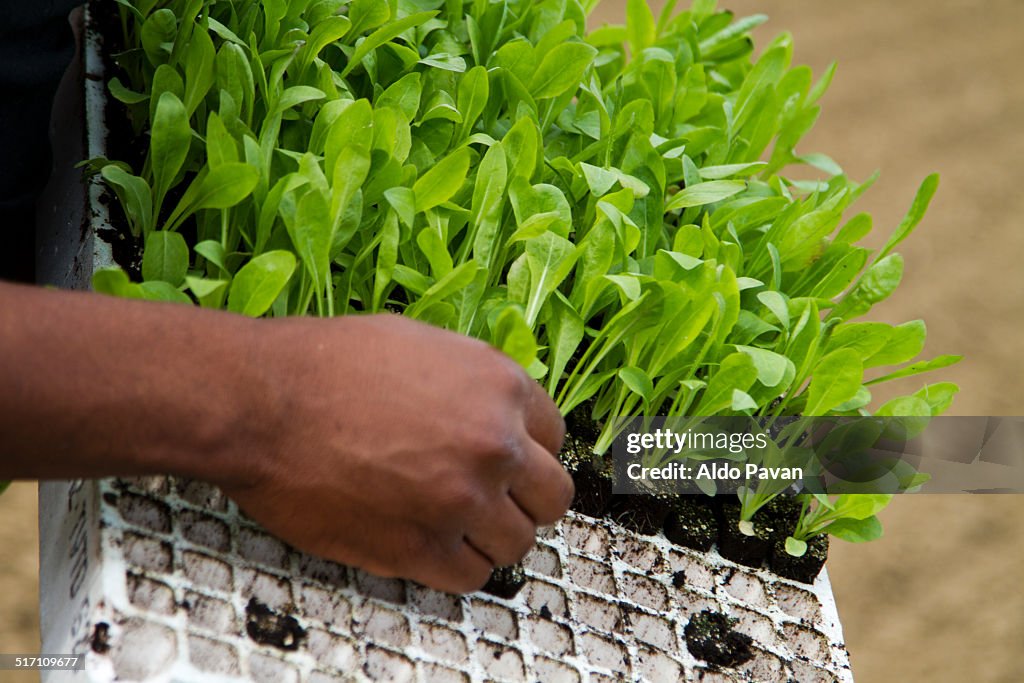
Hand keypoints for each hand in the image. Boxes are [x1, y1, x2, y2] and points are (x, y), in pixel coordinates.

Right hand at [221, 313, 571, 592]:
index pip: (554, 439)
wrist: (262, 403)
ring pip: (517, 542)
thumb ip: (474, 384)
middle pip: (551, 497)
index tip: (505, 464)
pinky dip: (456, 566)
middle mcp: (495, 445)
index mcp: (501, 387)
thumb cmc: (328, 364)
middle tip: (490, 499)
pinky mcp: (422, 547)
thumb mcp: (422, 345)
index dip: (526, 454)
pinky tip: (430, 545)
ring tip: (454, 523)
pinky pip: (471, 576)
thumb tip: (497, 415)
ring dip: (490, 536)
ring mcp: (462, 500)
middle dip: (523, 499)